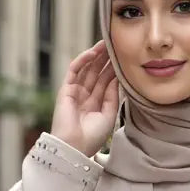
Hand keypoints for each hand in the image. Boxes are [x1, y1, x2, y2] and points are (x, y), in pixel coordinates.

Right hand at [50, 42, 118, 158]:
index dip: (113, 69)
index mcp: (97, 105)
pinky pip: (74, 70)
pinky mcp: (66, 89)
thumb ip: (113, 95)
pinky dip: (83, 60)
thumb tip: (117, 77)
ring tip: (106, 43)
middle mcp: (86, 97)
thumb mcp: (109, 115)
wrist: (74, 146)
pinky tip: (93, 52)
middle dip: (106, 59)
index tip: (124, 58)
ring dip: (95, 56)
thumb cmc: (92, 137)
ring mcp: (76, 92)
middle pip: (97, 73)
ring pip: (86, 69)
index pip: (106, 82)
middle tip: (116, 45)